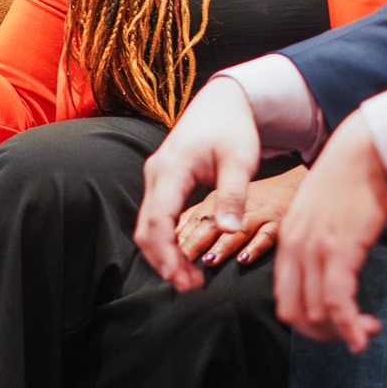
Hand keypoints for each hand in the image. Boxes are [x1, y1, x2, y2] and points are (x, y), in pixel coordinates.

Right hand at [135, 79, 263, 290]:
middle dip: (163, 262)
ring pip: (148, 226)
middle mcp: (156, 175)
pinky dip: (166, 240)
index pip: (157, 221)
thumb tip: (228, 231)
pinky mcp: (163, 182)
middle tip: (191, 286)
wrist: (224, 101)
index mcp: (171, 170)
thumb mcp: (240, 160)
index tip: (182, 280)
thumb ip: (233, 195)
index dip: (165, 254)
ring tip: (191, 277)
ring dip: (164, 254)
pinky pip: (156, 218)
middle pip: (146, 229)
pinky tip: (185, 255)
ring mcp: (156, 178)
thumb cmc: (233, 128)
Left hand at [177, 165, 305, 267]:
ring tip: (209, 261)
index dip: (179, 242)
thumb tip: (172, 238)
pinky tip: (244, 259)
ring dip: (222, 247)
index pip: (192, 221)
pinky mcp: (279, 222)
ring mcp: (259, 214)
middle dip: (195, 249)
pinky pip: (268, 235)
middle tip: (180, 268)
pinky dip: (256, 247)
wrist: (294, 185)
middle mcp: (235, 206)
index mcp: (216, 200)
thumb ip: (197, 216)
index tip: (167, 262)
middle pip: (210, 227)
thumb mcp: (222, 199)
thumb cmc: (252, 196)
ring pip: (237, 231)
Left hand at [273, 110, 386, 353]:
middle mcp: (294, 248)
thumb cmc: (351, 183)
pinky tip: (365, 333)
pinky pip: (336, 302)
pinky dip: (349, 326)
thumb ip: (318, 245)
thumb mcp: (322, 217)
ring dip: (341, 332)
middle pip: (294, 314)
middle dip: (323, 335)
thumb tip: (333, 276)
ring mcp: (314, 249)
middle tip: (352, 335)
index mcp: (287, 242)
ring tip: (367, 330)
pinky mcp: (339, 249)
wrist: (366, 153)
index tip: (336, 325)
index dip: (308, 323)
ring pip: (315, 314)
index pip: (284, 300)